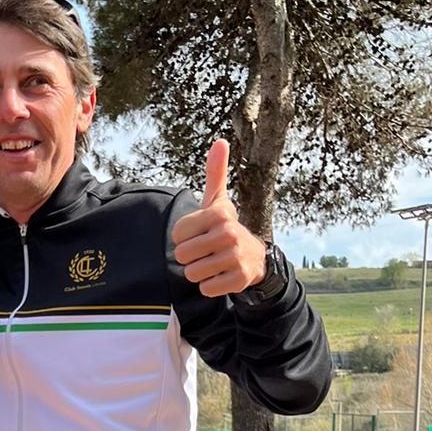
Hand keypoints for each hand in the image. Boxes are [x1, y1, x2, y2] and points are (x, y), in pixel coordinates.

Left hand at [170, 140, 267, 296]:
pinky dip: (210, 286)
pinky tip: (221, 276)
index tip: (199, 235)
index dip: (183, 239)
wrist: (254, 258)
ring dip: (199, 273)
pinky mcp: (238, 280)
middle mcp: (229, 233)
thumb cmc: (225, 227)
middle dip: (190, 258)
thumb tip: (220, 141)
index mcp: (219, 214)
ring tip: (213, 263)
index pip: (177, 235)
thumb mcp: (218, 201)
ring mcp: (235, 258)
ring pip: (192, 274)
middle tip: (205, 252)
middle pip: (182, 256)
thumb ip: (215, 173)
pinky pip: (206, 289)